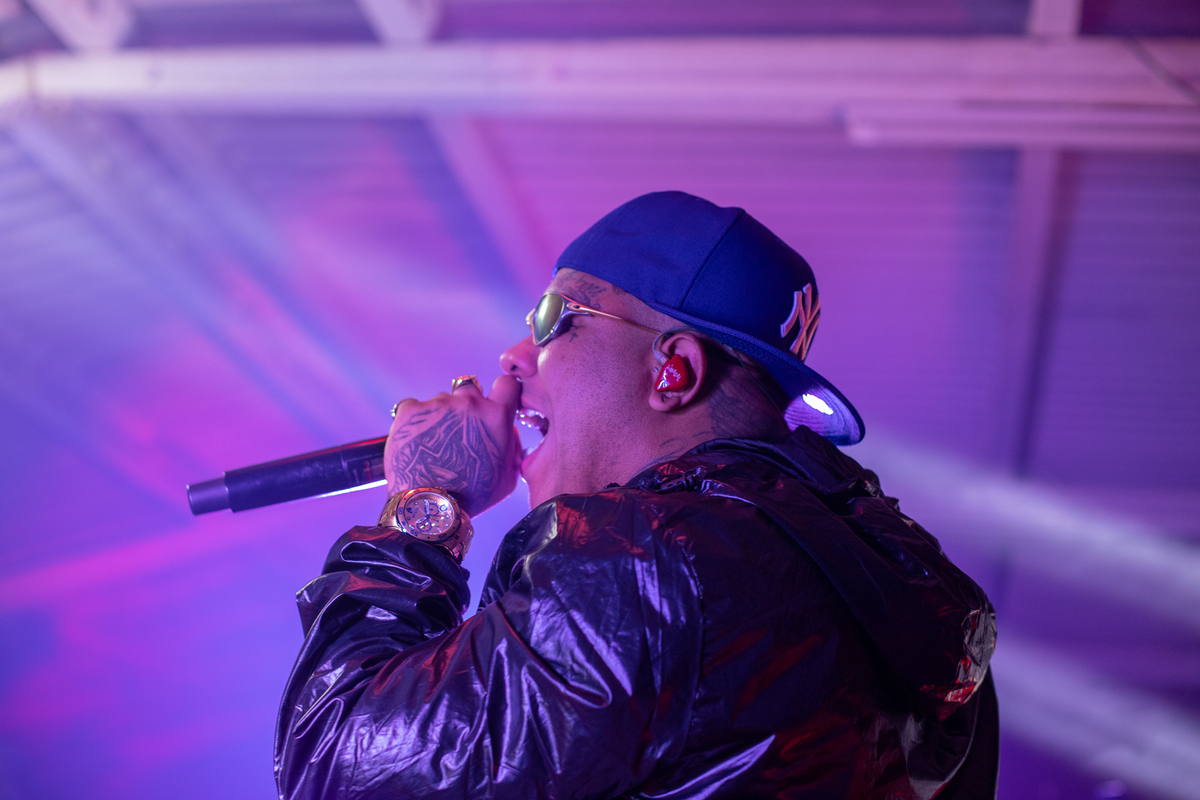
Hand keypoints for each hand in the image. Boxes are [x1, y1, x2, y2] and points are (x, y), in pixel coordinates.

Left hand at [385, 375, 521, 515]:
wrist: (428, 505)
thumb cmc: (470, 496)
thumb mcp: (507, 478)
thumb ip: (513, 448)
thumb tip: (510, 430)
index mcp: (496, 416)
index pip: (506, 383)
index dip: (501, 391)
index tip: (496, 400)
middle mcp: (468, 403)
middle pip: (470, 388)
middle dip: (466, 405)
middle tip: (459, 431)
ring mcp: (438, 404)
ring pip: (441, 401)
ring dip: (440, 416)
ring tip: (434, 447)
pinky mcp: (410, 410)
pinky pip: (414, 407)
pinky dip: (415, 421)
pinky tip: (417, 443)